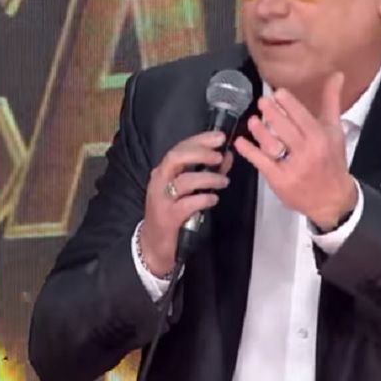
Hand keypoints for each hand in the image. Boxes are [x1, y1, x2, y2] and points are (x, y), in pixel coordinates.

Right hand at [139, 131, 232, 276]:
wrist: (153, 244)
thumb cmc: (171, 213)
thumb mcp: (187, 190)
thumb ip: (206, 172)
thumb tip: (227, 156)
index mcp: (163, 171)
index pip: (179, 148)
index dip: (200, 140)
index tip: (220, 137)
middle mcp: (159, 181)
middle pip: (176, 158)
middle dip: (200, 153)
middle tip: (219, 156)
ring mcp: (162, 199)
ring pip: (184, 181)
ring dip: (207, 178)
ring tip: (223, 181)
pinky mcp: (168, 217)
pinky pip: (187, 204)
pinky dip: (203, 199)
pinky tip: (213, 199)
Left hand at [233, 72, 357, 229]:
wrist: (332, 198)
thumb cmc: (332, 160)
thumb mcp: (334, 130)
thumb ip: (331, 101)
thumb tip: (336, 75)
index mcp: (320, 136)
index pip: (302, 116)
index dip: (288, 103)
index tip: (278, 93)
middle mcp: (307, 150)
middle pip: (285, 128)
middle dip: (272, 113)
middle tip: (262, 102)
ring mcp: (292, 166)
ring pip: (273, 145)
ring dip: (260, 131)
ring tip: (252, 121)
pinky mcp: (279, 179)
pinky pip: (261, 162)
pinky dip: (249, 151)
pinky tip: (240, 142)